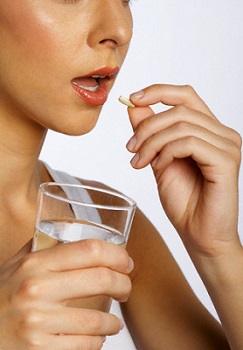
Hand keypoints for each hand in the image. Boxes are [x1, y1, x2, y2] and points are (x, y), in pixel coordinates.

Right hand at [0, 239, 131, 348]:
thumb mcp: (16, 265)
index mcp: (36, 263)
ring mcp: (37, 321)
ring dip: (113, 321)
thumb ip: (42, 245)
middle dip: (124, 284)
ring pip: (97, 319)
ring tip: (113, 321)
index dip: (117, 254)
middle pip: (102, 278)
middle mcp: (36, 288)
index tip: (126, 263)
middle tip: (125, 289)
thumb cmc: (2, 295)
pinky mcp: (39, 348)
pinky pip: (85, 344)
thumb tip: (69, 228)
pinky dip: (98, 341)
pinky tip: (96, 337)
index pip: (90, 249)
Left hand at [127, 84, 241, 257]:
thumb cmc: (183, 201)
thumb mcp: (158, 159)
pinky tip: (159, 167)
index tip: (131, 99)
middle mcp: (222, 133)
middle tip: (131, 148)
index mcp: (208, 130)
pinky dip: (167, 152)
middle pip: (179, 109)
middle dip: (147, 127)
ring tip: (140, 162)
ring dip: (153, 142)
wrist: (198, 234)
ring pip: (181, 125)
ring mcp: (227, 145)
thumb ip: (150, 132)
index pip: (185, 96)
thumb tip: (134, 106)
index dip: (158, 91)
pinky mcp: (226, 160)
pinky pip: (189, 142)